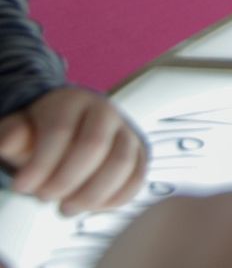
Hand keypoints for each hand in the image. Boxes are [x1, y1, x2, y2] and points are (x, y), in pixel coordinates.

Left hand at [0, 87, 146, 215]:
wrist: (68, 133)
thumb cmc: (39, 136)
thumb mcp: (19, 131)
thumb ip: (11, 135)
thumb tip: (5, 142)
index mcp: (72, 101)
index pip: (61, 131)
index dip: (41, 163)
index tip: (21, 186)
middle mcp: (105, 111)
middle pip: (94, 145)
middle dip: (66, 180)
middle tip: (44, 197)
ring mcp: (126, 131)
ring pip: (122, 163)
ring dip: (92, 194)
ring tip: (66, 208)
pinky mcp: (140, 152)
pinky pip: (138, 177)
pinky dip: (116, 198)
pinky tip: (91, 207)